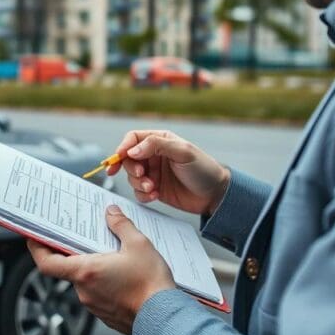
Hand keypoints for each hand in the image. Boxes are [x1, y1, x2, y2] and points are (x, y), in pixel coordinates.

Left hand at [27, 205, 173, 334]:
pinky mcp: (106, 315)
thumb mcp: (138, 244)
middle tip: (84, 238)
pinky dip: (104, 283)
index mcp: (86, 272)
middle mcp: (85, 291)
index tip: (33, 238)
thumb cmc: (151, 286)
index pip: (46, 262)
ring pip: (85, 282)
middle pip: (68, 269)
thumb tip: (111, 213)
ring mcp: (94, 305)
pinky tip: (121, 276)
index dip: (36, 249)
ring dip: (92, 269)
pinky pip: (98, 294)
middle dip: (76, 253)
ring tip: (111, 256)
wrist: (166, 319)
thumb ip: (121, 225)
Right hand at [108, 130, 229, 216]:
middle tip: (141, 176)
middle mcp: (154, 156)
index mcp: (160, 141)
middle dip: (131, 169)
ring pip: (131, 177)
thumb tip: (132, 150)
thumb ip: (157, 146)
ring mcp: (153, 173)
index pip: (133, 138)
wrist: (215, 195)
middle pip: (128, 159)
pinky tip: (155, 195)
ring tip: (152, 188)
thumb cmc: (203, 169)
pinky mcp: (154, 189)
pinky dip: (143, 195)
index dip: (123, 147)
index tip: (119, 158)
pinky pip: (138, 192)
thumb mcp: (183, 152)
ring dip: (138, 183)